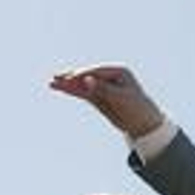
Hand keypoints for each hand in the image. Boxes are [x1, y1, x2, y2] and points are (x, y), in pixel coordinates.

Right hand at [49, 64, 165, 138]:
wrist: (142, 123)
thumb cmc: (136, 108)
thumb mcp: (121, 98)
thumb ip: (103, 89)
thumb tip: (88, 79)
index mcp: (119, 72)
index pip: (96, 71)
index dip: (83, 74)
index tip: (71, 78)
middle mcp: (109, 76)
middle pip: (87, 75)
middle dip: (71, 77)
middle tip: (56, 77)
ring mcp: (102, 87)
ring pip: (82, 84)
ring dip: (67, 83)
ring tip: (52, 82)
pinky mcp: (97, 96)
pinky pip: (82, 92)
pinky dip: (71, 91)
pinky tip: (59, 88)